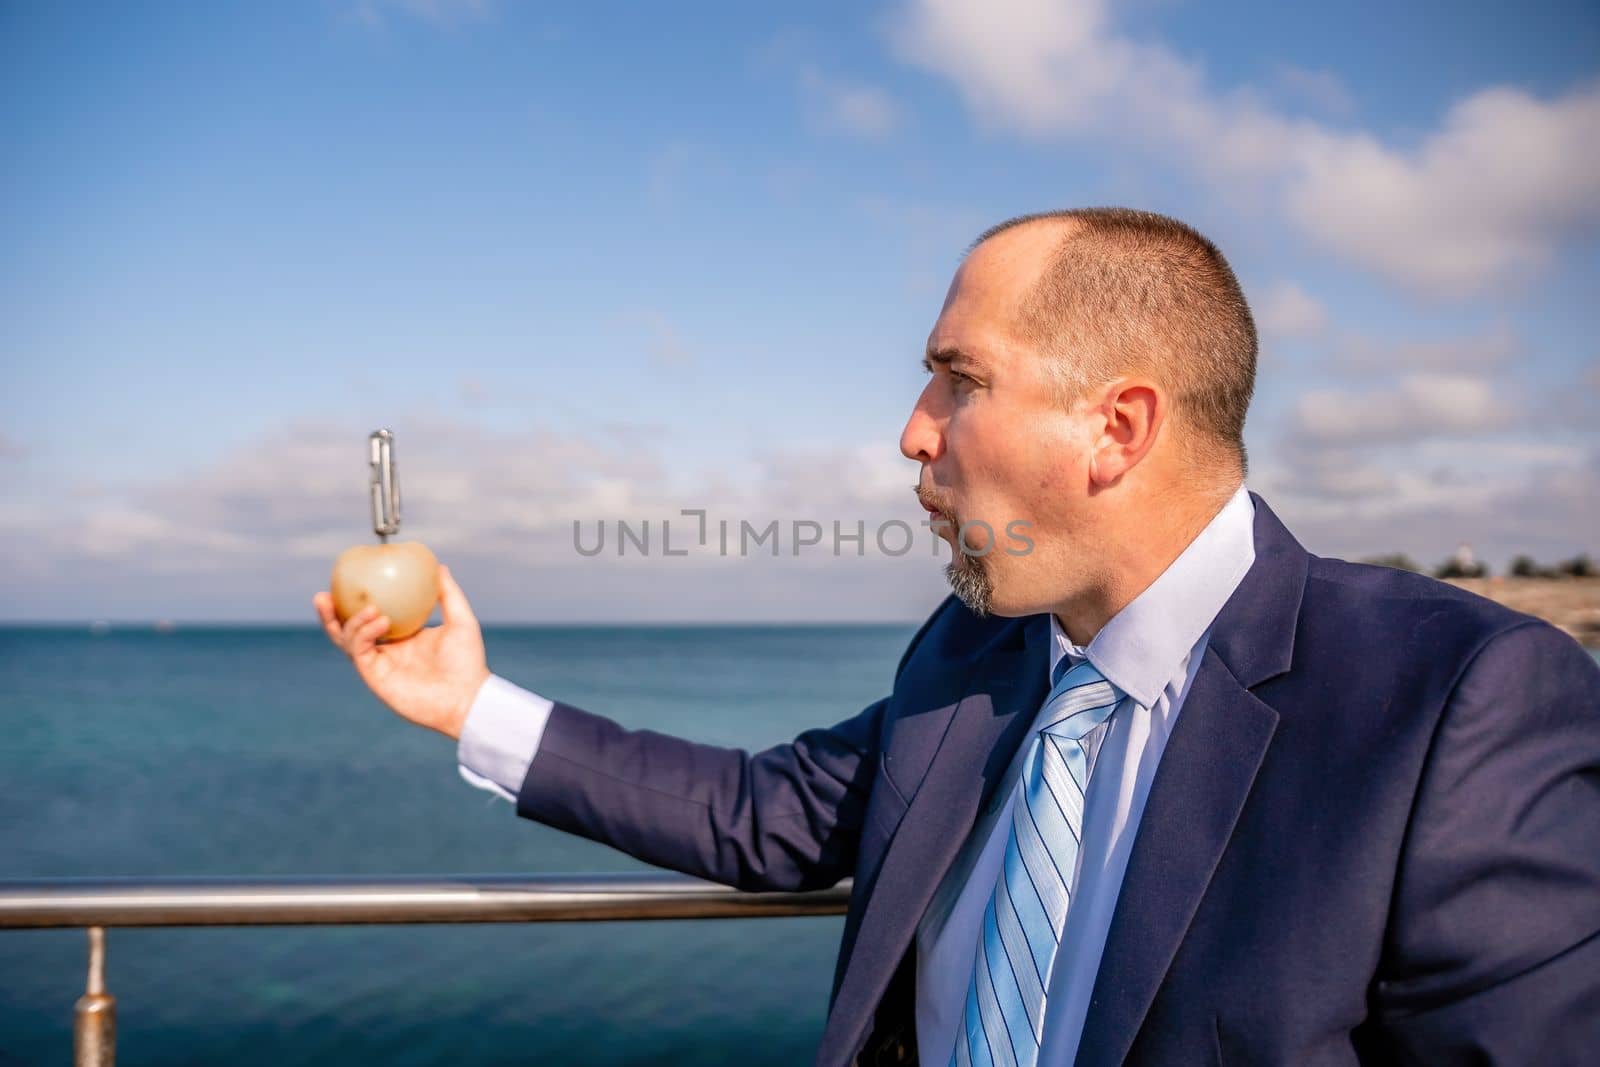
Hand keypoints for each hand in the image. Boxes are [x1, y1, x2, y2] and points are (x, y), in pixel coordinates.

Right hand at [312, 564, 490, 739]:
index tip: (349, 579)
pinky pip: (360, 652)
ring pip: (348, 640)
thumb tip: (439, 567)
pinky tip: (380, 620)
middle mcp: (386, 651)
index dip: (355, 602)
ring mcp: (378, 665)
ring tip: (369, 607)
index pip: (371, 617)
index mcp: (402, 637)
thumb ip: (449, 595)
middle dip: (331, 614)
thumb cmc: (467, 663)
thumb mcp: (460, 621)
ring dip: (351, 621)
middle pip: (348, 630)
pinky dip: (364, 633)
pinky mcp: (375, 678)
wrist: (466, 698)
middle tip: (323, 594)